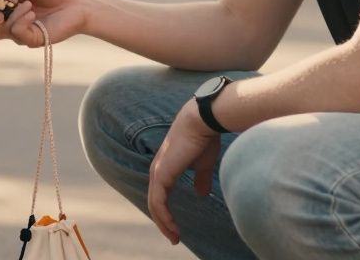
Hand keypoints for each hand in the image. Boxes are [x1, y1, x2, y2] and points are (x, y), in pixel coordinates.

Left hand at [147, 100, 221, 245]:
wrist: (202, 121)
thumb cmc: (204, 138)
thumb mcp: (203, 164)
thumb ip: (201, 178)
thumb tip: (202, 193)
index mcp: (166, 167)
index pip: (160, 195)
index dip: (167, 212)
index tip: (176, 228)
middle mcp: (158, 170)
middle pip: (155, 203)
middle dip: (163, 222)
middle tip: (174, 237)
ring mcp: (157, 172)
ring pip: (155, 205)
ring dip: (163, 223)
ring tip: (174, 237)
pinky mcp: (161, 175)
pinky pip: (158, 202)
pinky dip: (163, 217)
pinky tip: (172, 228)